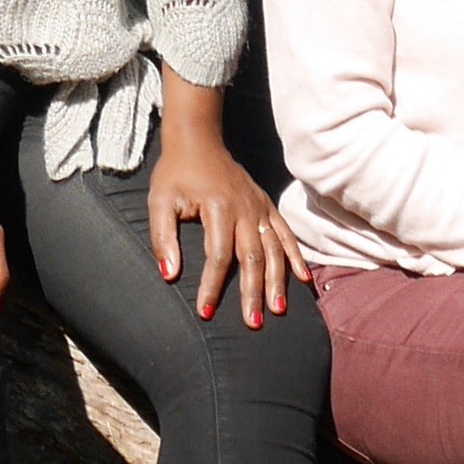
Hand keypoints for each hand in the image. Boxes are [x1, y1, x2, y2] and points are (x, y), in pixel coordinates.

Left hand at [147, 126, 302, 323]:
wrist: (198, 140)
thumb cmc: (175, 173)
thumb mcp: (160, 201)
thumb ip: (163, 238)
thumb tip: (169, 274)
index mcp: (219, 209)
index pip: (218, 256)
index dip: (212, 286)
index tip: (205, 312)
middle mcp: (245, 209)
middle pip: (253, 258)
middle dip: (252, 293)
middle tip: (252, 323)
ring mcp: (259, 207)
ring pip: (274, 250)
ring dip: (277, 281)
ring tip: (277, 310)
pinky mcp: (266, 205)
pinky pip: (286, 234)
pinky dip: (296, 257)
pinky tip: (303, 279)